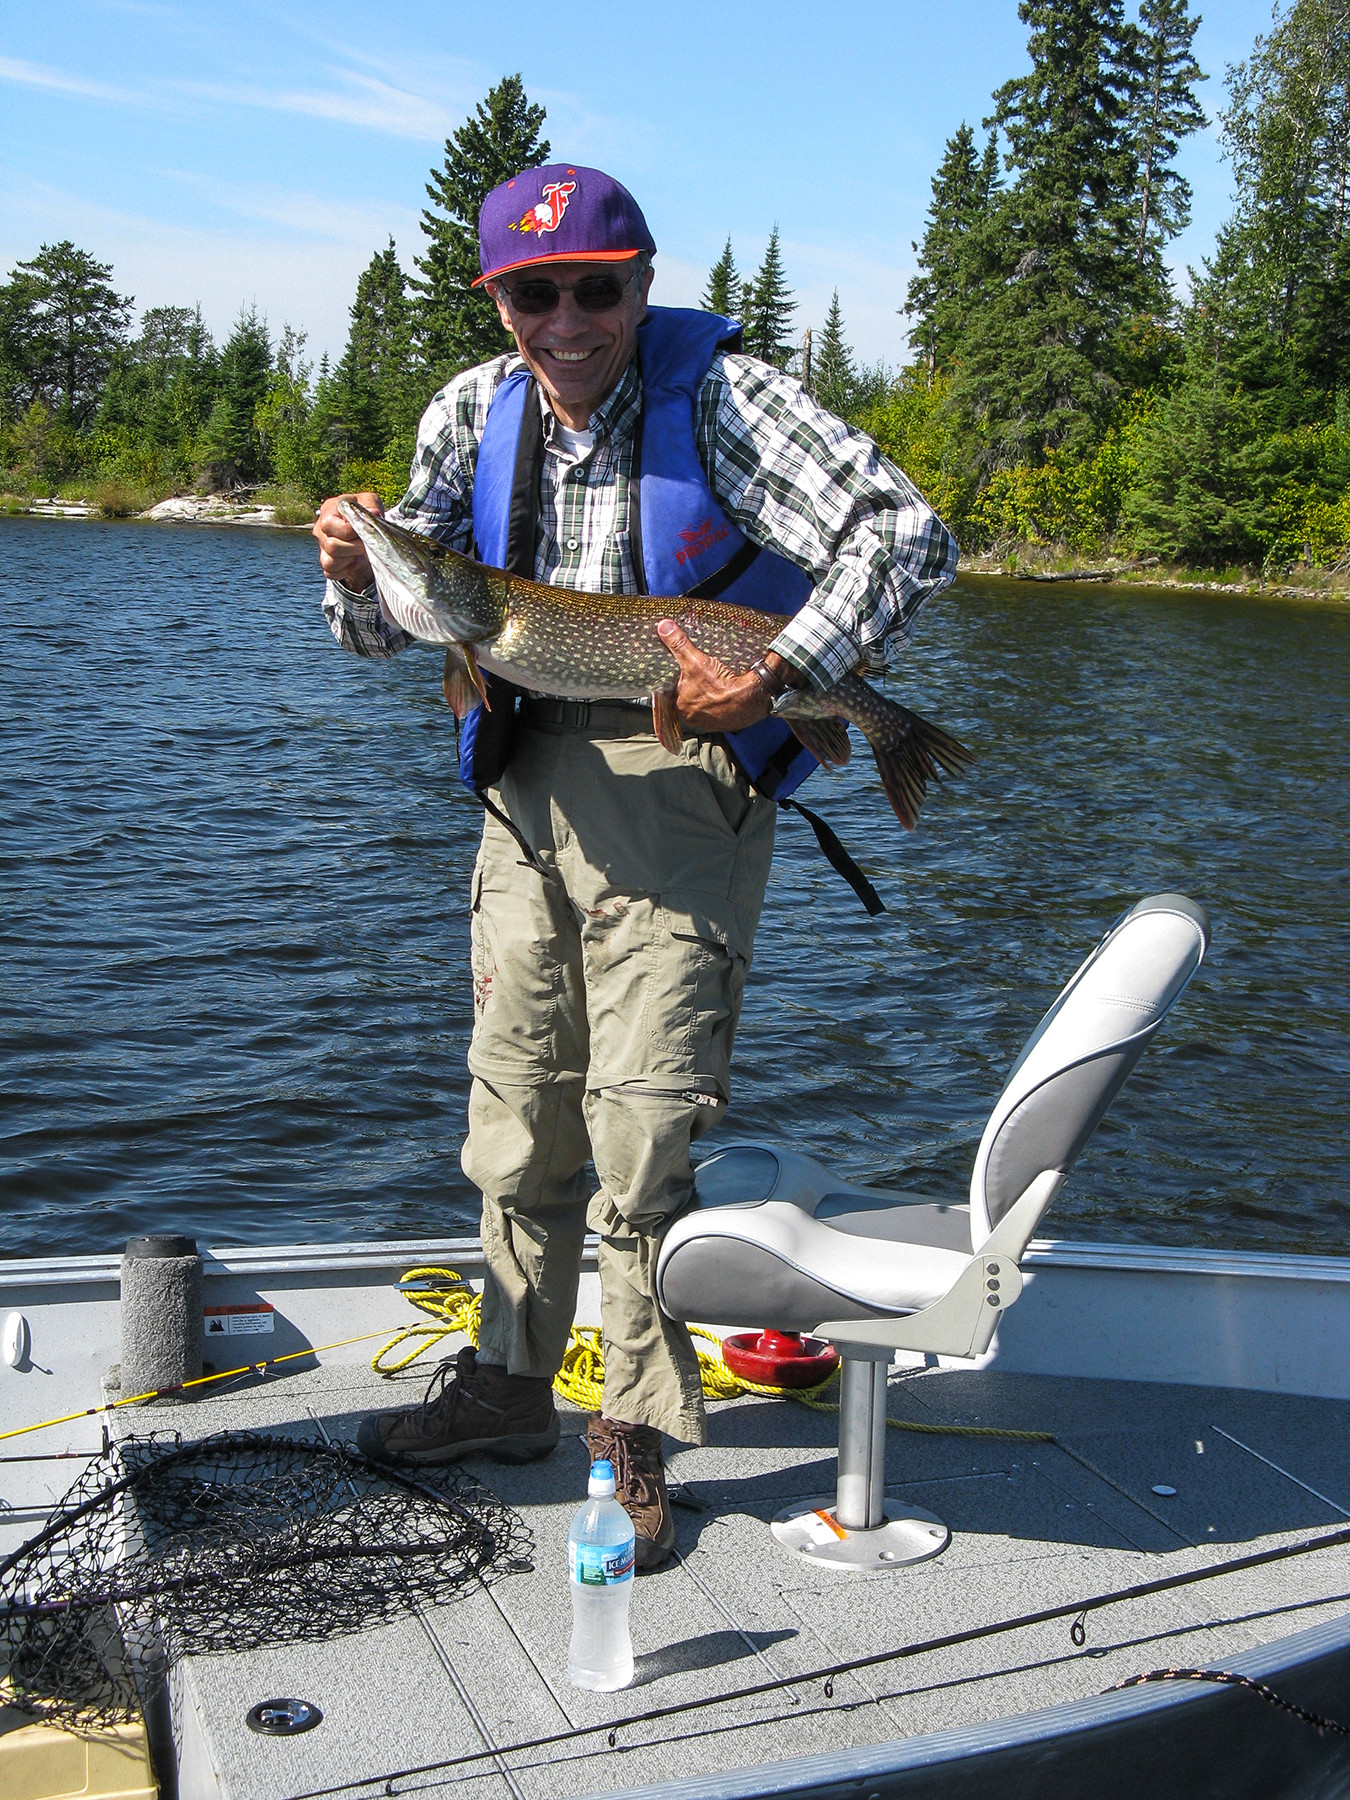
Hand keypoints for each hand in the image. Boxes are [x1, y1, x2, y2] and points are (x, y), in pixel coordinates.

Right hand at [313, 491, 381, 588]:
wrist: (363, 529)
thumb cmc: (364, 512)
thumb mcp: (370, 502)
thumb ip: (371, 505)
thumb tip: (374, 513)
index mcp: (328, 509)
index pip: (330, 524)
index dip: (351, 531)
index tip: (365, 531)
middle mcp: (319, 528)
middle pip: (331, 545)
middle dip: (354, 547)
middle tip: (366, 544)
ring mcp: (321, 546)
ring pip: (329, 561)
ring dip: (350, 560)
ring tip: (360, 552)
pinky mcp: (325, 561)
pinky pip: (331, 572)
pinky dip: (345, 570)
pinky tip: (354, 561)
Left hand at [656, 620, 795, 732]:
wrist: (750, 699)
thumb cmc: (721, 684)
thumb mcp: (695, 660)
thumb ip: (678, 644)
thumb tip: (664, 627)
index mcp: (681, 706)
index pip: (674, 692)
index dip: (680, 680)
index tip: (687, 671)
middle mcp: (693, 718)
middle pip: (689, 698)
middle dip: (695, 686)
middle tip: (704, 674)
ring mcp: (710, 722)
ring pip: (705, 704)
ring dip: (708, 694)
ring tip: (715, 681)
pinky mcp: (726, 722)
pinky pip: (720, 710)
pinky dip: (722, 702)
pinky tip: (726, 691)